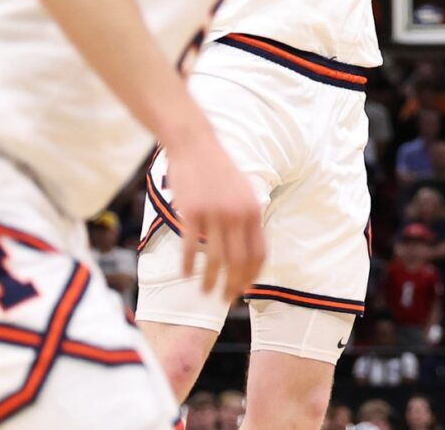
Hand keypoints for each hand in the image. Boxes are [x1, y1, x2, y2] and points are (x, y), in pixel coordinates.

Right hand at [163, 129, 265, 300]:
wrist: (195, 144)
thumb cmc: (218, 169)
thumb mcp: (242, 191)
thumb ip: (247, 217)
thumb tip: (248, 247)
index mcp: (253, 210)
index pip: (259, 253)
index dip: (252, 275)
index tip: (244, 290)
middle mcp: (237, 214)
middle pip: (239, 261)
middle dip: (233, 286)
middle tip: (226, 301)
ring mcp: (214, 213)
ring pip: (215, 259)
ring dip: (211, 281)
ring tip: (205, 294)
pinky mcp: (191, 211)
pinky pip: (190, 246)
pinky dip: (188, 264)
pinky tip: (185, 274)